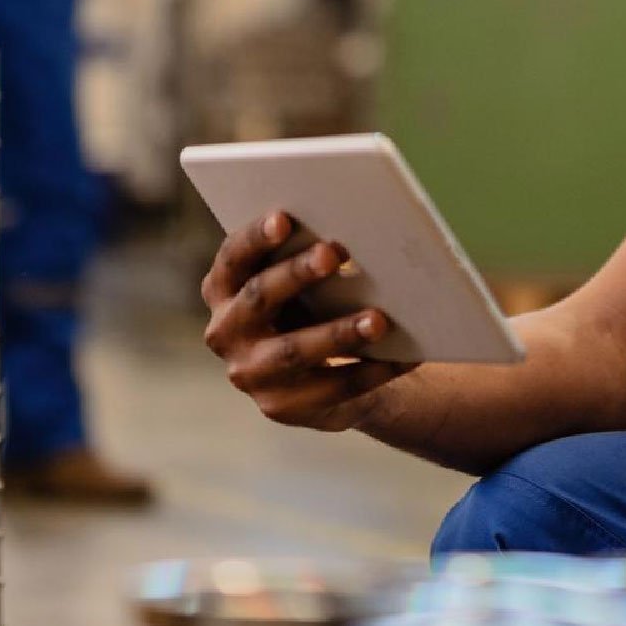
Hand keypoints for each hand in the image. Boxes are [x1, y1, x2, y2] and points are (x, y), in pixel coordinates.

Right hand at [201, 212, 416, 430]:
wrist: (318, 376)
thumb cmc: (309, 308)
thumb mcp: (296, 285)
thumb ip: (305, 260)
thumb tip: (349, 240)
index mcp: (223, 289)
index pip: (233, 258)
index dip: (256, 238)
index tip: (284, 218)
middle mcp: (225, 332)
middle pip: (259, 297)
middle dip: (297, 274)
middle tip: (334, 252)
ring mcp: (249, 374)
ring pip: (294, 350)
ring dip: (338, 333)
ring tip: (379, 319)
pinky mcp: (281, 407)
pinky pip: (330, 387)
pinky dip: (369, 370)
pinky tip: (401, 356)